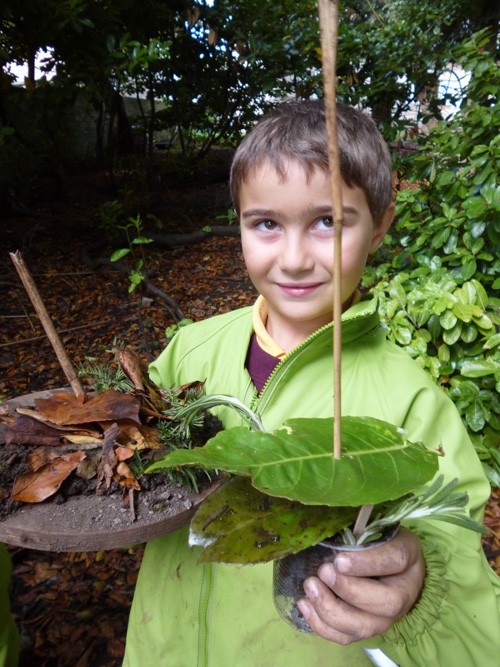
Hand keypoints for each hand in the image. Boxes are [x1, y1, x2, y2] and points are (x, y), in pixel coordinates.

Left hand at [296, 527, 424, 644]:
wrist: (389, 568)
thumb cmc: (378, 541)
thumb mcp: (375, 526)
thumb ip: (359, 527)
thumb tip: (329, 525)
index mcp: (408, 557)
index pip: (395, 560)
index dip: (366, 563)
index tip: (339, 559)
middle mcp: (404, 593)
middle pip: (385, 602)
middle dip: (349, 590)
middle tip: (323, 572)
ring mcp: (387, 617)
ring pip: (364, 625)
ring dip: (332, 609)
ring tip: (309, 587)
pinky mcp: (366, 630)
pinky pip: (346, 637)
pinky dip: (322, 626)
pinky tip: (305, 604)